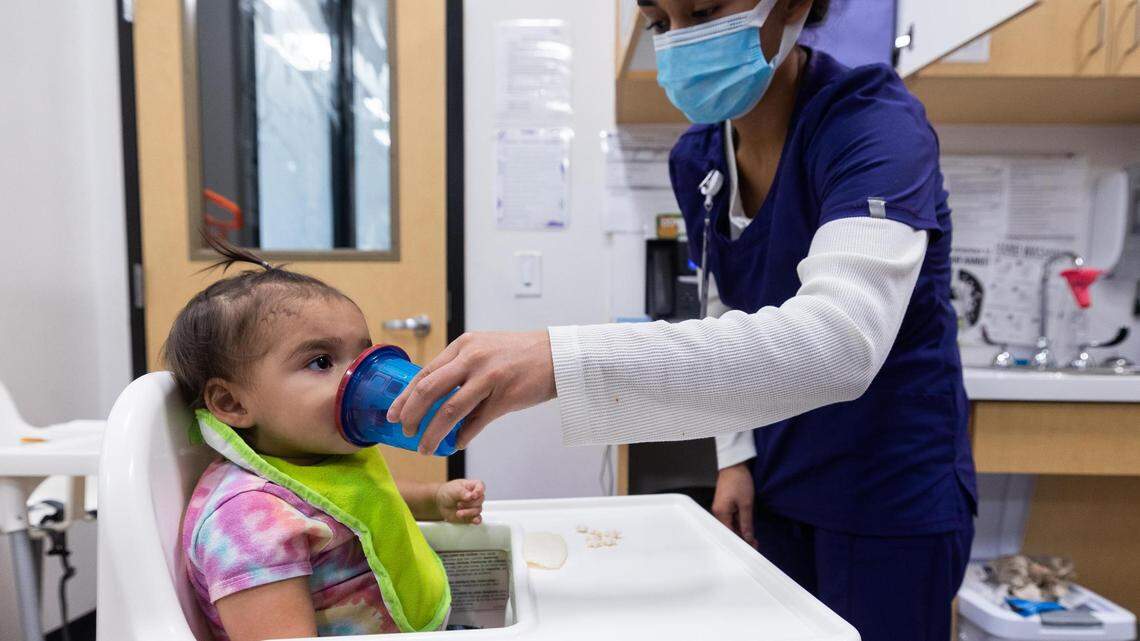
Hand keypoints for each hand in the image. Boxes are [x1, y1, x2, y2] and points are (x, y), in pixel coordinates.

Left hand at [387, 331, 556, 454]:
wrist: (557, 356)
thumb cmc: (520, 355)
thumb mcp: (484, 352)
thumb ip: (460, 371)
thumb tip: (436, 402)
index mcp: (463, 346)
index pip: (424, 373)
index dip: (405, 397)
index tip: (393, 414)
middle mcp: (472, 358)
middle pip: (429, 390)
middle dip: (411, 415)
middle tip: (406, 432)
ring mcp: (489, 377)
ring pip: (449, 409)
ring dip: (433, 432)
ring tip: (426, 447)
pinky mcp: (505, 396)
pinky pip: (476, 421)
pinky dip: (463, 435)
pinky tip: (458, 443)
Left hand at [435, 479, 485, 524]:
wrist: (441, 502)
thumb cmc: (448, 492)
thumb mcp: (453, 489)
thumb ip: (462, 492)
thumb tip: (470, 496)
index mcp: (472, 486)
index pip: (480, 486)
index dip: (479, 491)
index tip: (473, 495)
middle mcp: (475, 496)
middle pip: (480, 499)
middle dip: (470, 503)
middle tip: (459, 504)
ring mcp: (473, 506)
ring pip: (478, 510)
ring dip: (468, 512)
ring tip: (458, 513)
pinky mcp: (471, 515)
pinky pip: (478, 518)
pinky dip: (476, 520)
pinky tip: (474, 520)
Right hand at [712, 463, 756, 548]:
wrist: (734, 465)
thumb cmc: (739, 481)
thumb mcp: (746, 504)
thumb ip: (746, 523)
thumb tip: (748, 538)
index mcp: (721, 513)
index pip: (729, 534)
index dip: (741, 543)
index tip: (752, 548)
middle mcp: (718, 512)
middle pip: (729, 531)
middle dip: (742, 538)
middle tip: (755, 544)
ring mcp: (720, 508)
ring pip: (730, 525)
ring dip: (741, 531)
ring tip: (754, 537)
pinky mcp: (724, 505)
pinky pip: (731, 519)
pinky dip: (739, 523)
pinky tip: (747, 526)